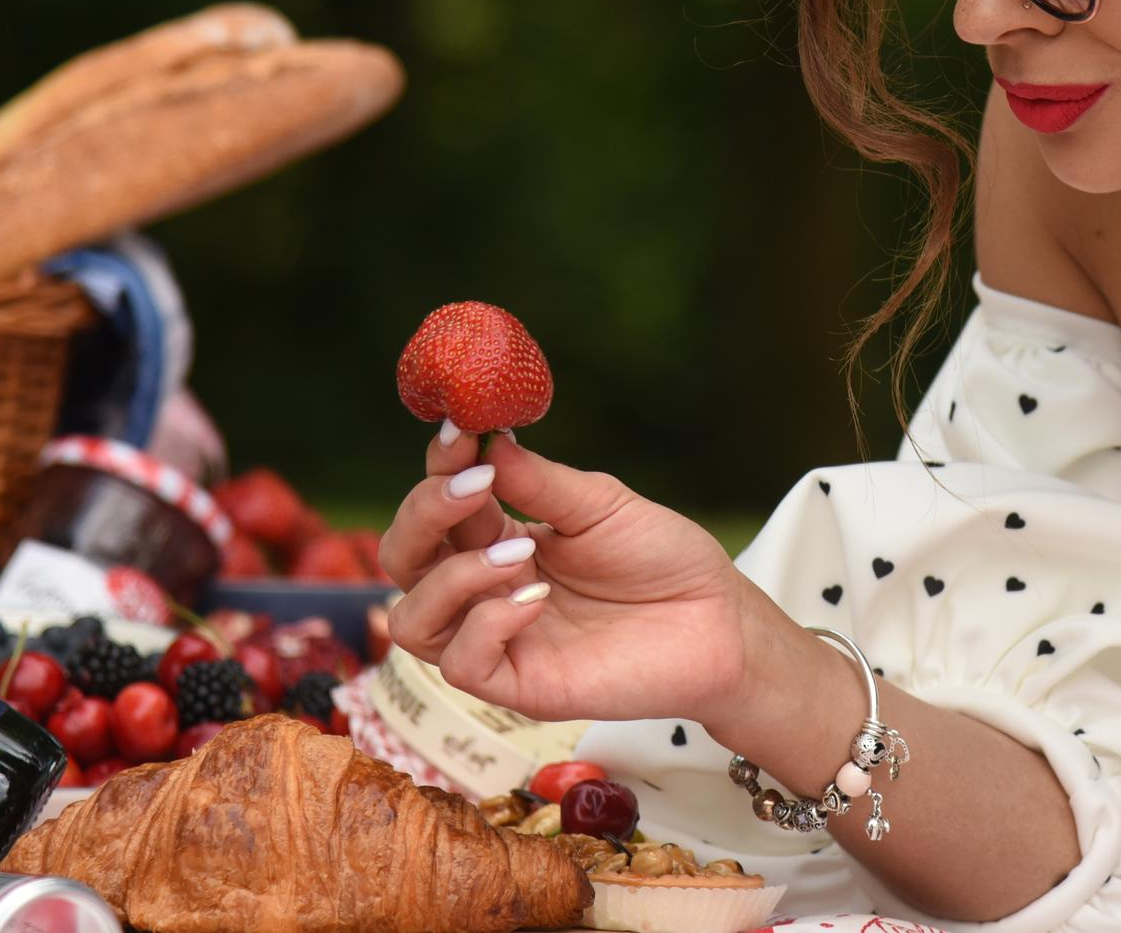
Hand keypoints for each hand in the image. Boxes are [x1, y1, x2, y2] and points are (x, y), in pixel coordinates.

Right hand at [378, 427, 771, 730]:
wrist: (716, 619)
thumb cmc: (661, 558)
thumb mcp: (599, 504)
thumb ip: (537, 480)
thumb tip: (484, 439)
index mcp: (498, 537)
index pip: (437, 505)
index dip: (438, 469)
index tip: (460, 434)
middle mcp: (484, 589)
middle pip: (404, 558)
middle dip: (424, 515)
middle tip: (475, 487)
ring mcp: (498, 640)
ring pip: (412, 620)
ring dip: (454, 577)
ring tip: (519, 553)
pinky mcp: (519, 685)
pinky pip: (462, 665)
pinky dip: (487, 624)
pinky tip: (534, 600)